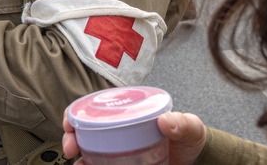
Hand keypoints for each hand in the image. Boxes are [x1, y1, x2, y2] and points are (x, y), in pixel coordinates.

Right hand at [62, 110, 207, 164]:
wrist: (196, 161)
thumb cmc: (190, 138)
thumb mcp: (190, 127)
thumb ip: (182, 123)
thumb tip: (166, 121)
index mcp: (130, 113)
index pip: (97, 108)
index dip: (77, 114)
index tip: (70, 125)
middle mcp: (120, 130)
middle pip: (86, 131)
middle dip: (71, 138)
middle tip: (70, 150)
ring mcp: (119, 150)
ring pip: (89, 152)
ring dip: (79, 159)